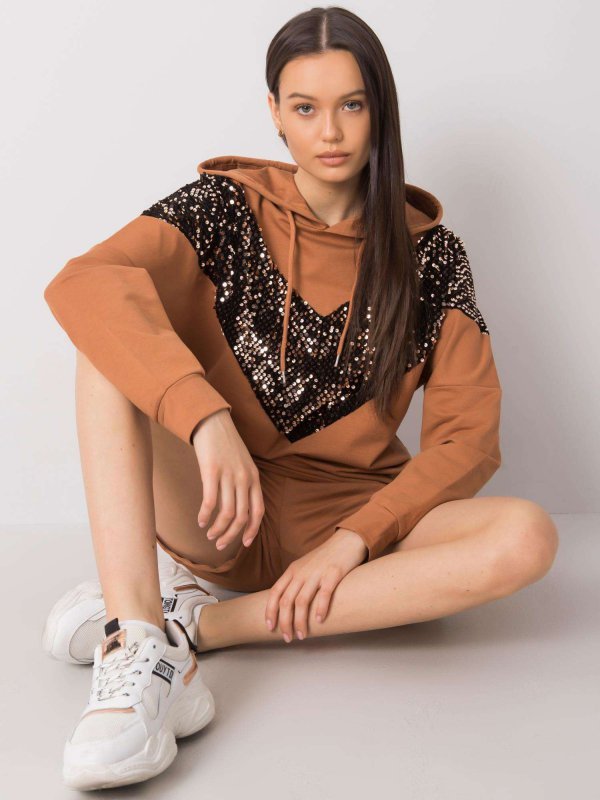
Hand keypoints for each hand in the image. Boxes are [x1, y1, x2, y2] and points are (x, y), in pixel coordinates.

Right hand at [191, 409, 264, 552]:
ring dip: (218, 529)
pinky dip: (205, 515)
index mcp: (254, 478)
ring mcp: (229, 475)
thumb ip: (244, 483)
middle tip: (220, 545)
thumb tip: (239, 508)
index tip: (243, 544)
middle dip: (231, 536)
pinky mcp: (212, 471)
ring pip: (227, 513)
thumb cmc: (226, 445)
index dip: (251, 530)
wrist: (213, 422)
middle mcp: (244, 479)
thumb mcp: (243, 464)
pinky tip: (199, 520)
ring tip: (209, 535)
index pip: (258, 511)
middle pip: (241, 517)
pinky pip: (210, 502)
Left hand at [264, 528, 367, 641]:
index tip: (270, 627)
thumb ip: (296, 582)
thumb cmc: (325, 558)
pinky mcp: (333, 573)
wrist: (346, 541)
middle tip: (288, 638)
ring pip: (302, 601)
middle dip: (285, 622)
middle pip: (286, 601)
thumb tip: (288, 606)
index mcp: (292, 571)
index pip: (275, 592)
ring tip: (302, 635)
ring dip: (300, 621)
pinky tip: (320, 621)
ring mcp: (316, 573)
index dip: (270, 611)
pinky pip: (324, 594)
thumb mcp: (305, 566)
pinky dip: (320, 609)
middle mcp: (301, 572)